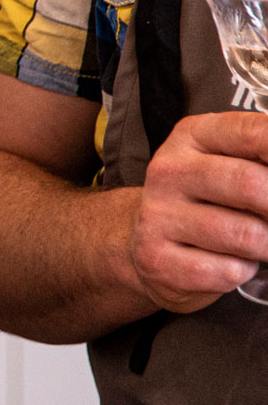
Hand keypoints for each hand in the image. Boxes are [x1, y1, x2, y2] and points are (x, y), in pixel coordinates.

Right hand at [126, 111, 267, 309]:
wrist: (148, 241)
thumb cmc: (206, 200)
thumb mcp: (230, 164)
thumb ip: (262, 159)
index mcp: (192, 136)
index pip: (255, 133)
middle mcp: (169, 171)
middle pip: (252, 184)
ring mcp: (159, 215)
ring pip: (247, 235)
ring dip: (266, 246)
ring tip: (255, 242)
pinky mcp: (158, 259)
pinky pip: (228, 271)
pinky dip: (241, 271)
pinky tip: (226, 261)